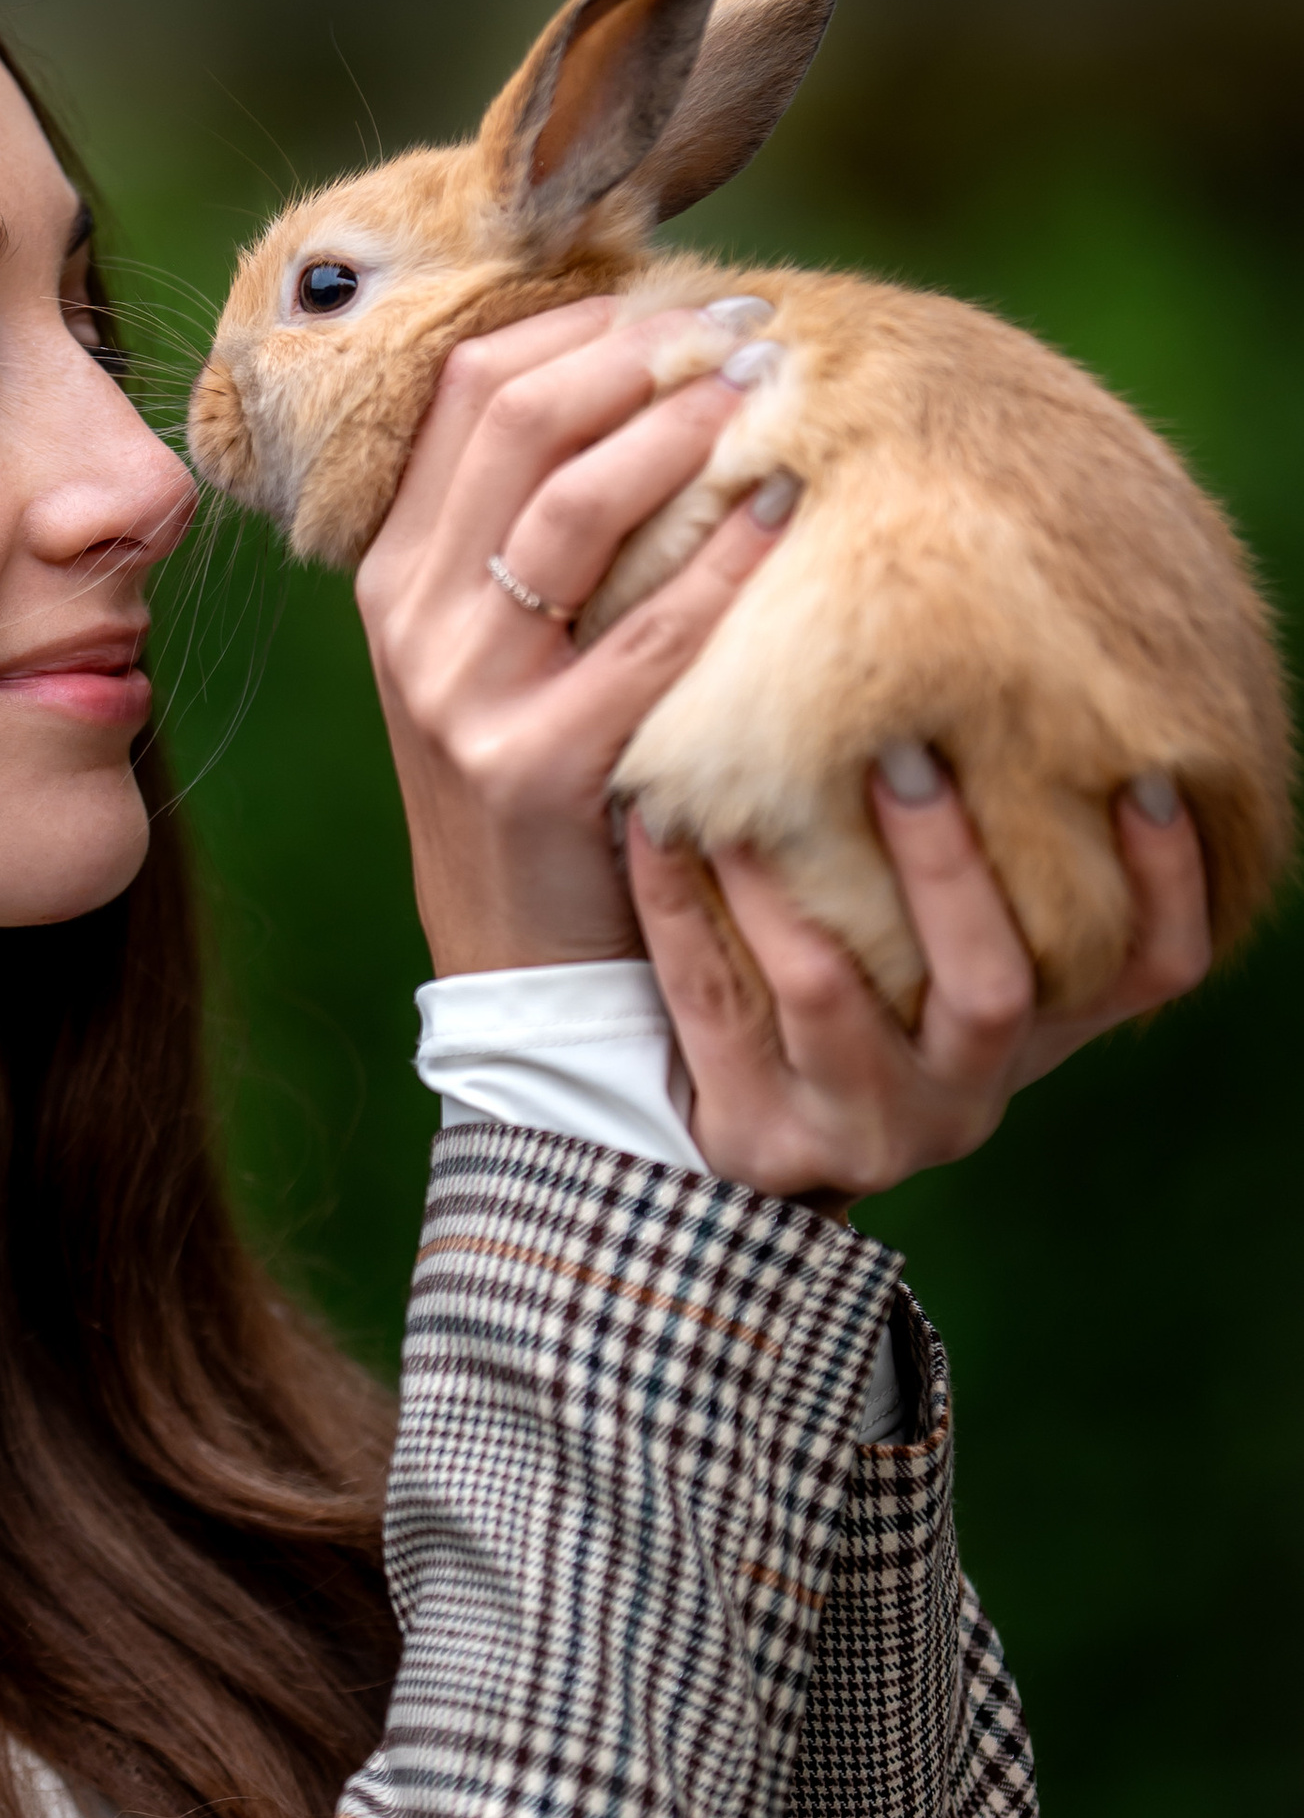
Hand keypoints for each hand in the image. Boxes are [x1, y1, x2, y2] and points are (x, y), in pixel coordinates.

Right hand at [356, 297, 793, 973]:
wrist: (521, 966)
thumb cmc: (540, 781)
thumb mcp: (495, 650)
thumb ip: (526, 535)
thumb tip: (641, 382)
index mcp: (393, 573)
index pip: (463, 391)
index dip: (576, 324)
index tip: (682, 301)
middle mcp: (410, 620)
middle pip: (510, 420)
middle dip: (638, 353)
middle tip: (746, 326)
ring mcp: (463, 695)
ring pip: (566, 508)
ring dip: (677, 428)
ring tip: (763, 388)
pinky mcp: (536, 769)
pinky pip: (644, 638)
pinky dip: (721, 563)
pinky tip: (784, 510)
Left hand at [627, 768, 1212, 1203]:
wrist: (728, 1131)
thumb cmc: (856, 991)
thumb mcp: (939, 949)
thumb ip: (983, 857)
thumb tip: (996, 680)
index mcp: (1037, 1036)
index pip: (1153, 967)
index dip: (1166, 879)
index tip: (1145, 772)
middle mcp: (969, 1095)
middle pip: (991, 987)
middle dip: (946, 864)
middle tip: (899, 750)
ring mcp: (862, 1126)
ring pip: (828, 993)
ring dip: (783, 879)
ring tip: (741, 782)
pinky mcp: (756, 1136)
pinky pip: (709, 1004)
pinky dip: (679, 904)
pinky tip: (651, 824)